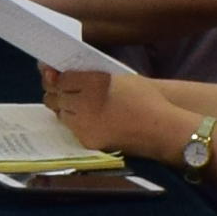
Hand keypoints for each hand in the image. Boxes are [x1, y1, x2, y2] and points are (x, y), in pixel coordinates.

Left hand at [38, 67, 169, 156]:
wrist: (160, 127)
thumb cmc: (144, 97)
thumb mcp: (117, 77)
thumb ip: (89, 74)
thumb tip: (61, 74)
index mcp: (94, 83)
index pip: (62, 79)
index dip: (57, 77)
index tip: (57, 75)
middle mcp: (85, 103)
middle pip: (56, 96)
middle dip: (56, 92)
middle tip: (61, 89)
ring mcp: (85, 124)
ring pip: (61, 113)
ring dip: (64, 107)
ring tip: (75, 104)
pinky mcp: (88, 141)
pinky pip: (73, 129)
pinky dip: (75, 123)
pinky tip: (86, 119)